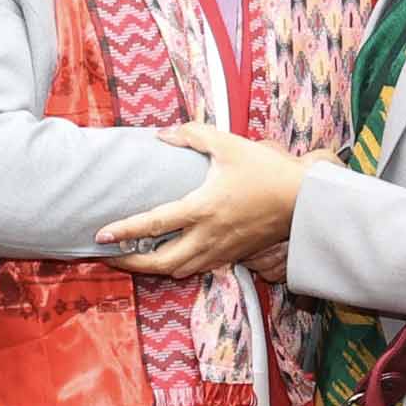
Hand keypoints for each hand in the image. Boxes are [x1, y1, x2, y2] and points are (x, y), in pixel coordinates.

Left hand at [100, 124, 309, 279]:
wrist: (304, 200)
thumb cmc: (266, 170)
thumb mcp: (228, 144)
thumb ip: (191, 135)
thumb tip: (161, 135)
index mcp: (202, 208)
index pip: (153, 224)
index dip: (124, 232)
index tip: (100, 236)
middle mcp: (208, 235)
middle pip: (161, 262)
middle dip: (131, 265)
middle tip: (109, 258)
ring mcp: (222, 250)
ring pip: (179, 271)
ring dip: (153, 269)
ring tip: (134, 260)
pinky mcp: (234, 255)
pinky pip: (199, 268)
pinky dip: (179, 267)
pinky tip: (170, 259)